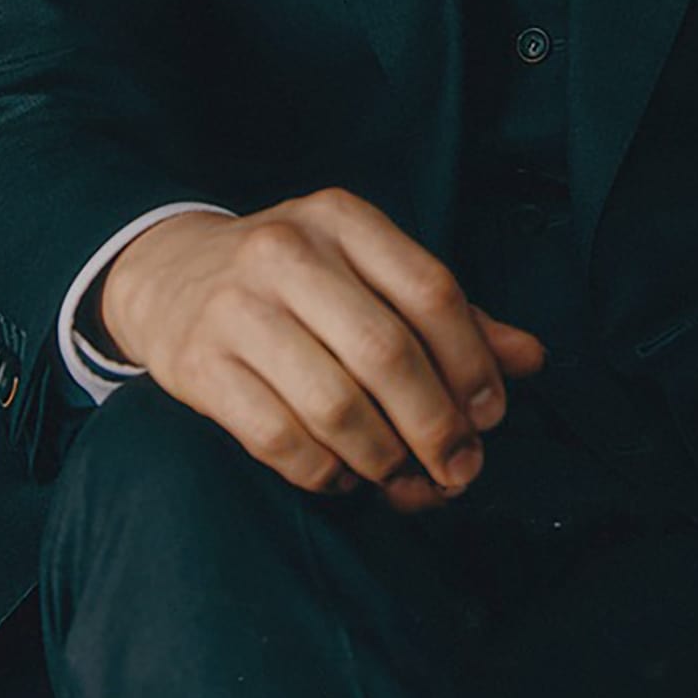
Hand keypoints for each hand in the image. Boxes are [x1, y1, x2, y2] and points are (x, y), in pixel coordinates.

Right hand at [95, 187, 546, 512]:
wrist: (166, 275)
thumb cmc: (291, 280)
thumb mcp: (365, 270)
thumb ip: (448, 313)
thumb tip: (531, 359)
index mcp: (342, 219)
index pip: (432, 291)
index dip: (473, 364)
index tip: (491, 416)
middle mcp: (287, 254)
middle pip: (387, 354)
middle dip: (435, 426)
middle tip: (458, 469)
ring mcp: (237, 309)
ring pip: (335, 405)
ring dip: (384, 459)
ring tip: (401, 477)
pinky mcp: (200, 367)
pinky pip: (279, 440)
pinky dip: (324, 472)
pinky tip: (341, 475)